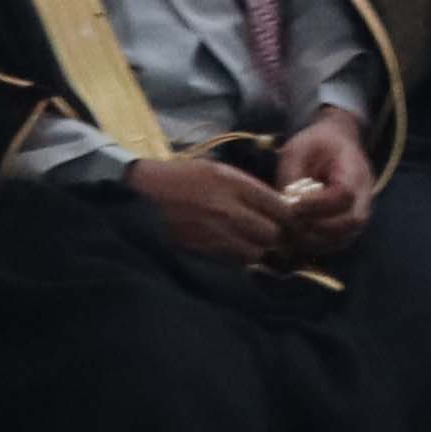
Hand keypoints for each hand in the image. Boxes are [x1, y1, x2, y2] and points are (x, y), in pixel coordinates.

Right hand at [124, 150, 297, 267]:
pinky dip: (239, 258)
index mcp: (233, 184)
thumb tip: (276, 204)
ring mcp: (215, 233)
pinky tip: (232, 249)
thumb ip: (247, 187)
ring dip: (257, 249)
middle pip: (271, 233)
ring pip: (255, 252)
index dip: (287, 215)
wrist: (143, 194)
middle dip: (274, 234)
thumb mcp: (216, 169)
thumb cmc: (181, 177)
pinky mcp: (203, 250)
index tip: (286, 218)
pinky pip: (235, 262)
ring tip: (249, 241)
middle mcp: (228, 209)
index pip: (278, 206)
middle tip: (269, 231)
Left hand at [266, 109, 377, 264]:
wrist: (337, 147)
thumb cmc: (317, 145)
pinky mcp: (346, 228)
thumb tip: (282, 205)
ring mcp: (357, 216)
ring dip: (311, 240)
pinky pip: (332, 244)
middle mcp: (363, 198)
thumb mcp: (299, 149)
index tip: (293, 204)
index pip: (344, 195)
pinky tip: (290, 237)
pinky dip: (311, 245)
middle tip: (288, 222)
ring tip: (286, 231)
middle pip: (349, 224)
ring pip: (341, 239)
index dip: (318, 205)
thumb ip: (291, 175)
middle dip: (315, 228)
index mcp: (355, 171)